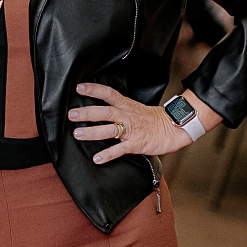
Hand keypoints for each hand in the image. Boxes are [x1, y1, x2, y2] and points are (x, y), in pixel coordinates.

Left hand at [68, 82, 217, 165]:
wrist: (174, 128)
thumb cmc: (154, 120)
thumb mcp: (135, 108)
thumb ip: (120, 109)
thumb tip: (102, 109)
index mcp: (127, 105)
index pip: (108, 93)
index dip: (94, 90)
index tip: (79, 88)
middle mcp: (127, 116)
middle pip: (104, 112)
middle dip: (87, 113)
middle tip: (71, 115)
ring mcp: (131, 130)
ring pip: (109, 130)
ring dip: (92, 132)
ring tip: (77, 134)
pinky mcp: (136, 144)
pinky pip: (120, 149)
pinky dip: (108, 154)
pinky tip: (97, 158)